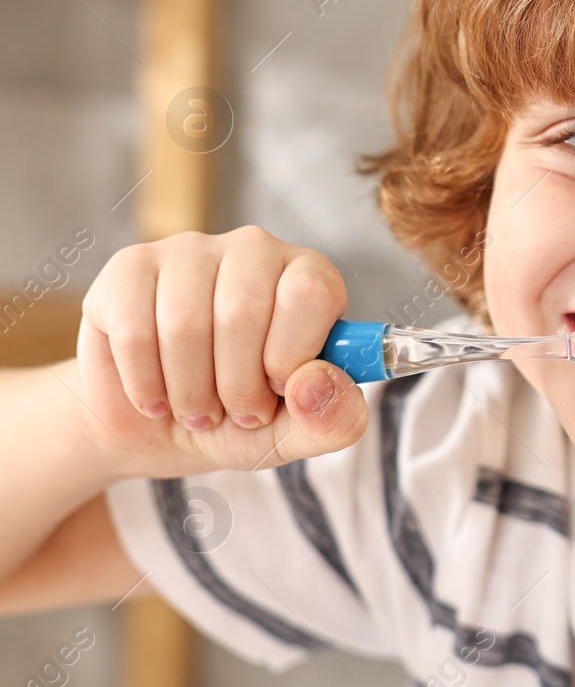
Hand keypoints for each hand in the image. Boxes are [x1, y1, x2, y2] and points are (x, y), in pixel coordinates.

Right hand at [73, 226, 368, 478]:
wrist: (156, 431)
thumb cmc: (238, 421)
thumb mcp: (296, 435)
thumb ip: (333, 420)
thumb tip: (319, 382)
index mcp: (310, 278)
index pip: (309, 294)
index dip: (290, 357)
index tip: (277, 392)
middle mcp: (254, 250)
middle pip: (242, 312)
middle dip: (236, 388)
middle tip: (235, 415)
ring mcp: (188, 251)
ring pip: (184, 325)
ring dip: (190, 393)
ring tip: (197, 410)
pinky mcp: (129, 268)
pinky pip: (134, 332)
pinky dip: (146, 385)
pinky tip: (155, 399)